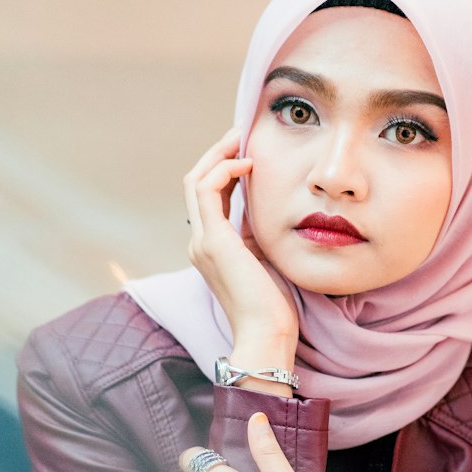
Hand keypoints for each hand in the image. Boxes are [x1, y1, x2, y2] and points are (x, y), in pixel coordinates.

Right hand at [184, 129, 297, 354]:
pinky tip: (248, 165)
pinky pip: (206, 189)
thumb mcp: (268, 262)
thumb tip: (273, 210)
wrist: (266, 336)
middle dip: (218, 155)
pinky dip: (224, 170)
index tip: (249, 153)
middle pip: (196, 183)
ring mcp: (203, 241)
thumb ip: (261, 236)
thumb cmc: (274, 309)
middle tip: (242, 135)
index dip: (226, 170)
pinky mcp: (213, 240)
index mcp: (212, 248)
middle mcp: (200, 242)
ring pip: (196, 180)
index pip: (209, 197)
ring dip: (218, 155)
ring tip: (242, 140)